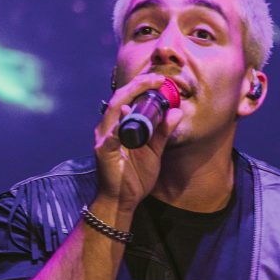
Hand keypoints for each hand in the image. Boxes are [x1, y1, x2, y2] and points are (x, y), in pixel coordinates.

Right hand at [94, 73, 183, 211]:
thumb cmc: (134, 176)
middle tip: (157, 78)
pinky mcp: (103, 152)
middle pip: (119, 98)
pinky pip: (112, 136)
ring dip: (130, 95)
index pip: (127, 98)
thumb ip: (163, 132)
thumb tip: (176, 112)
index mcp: (119, 126)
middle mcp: (108, 128)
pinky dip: (120, 125)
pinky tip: (128, 115)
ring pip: (114, 109)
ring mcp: (104, 138)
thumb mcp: (154, 151)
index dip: (142, 85)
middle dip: (138, 84)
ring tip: (147, 87)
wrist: (122, 201)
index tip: (161, 79)